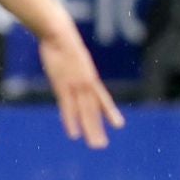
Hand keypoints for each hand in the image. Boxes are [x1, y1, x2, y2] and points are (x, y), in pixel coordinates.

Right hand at [38, 31, 122, 148]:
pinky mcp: (63, 86)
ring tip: (95, 145)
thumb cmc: (64, 42)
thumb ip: (74, 66)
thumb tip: (72, 65)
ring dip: (89, 130)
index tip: (118, 125)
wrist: (60, 34)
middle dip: (98, 129)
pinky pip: (68, 108)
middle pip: (94, 111)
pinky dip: (71, 122)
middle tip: (101, 145)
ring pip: (85, 113)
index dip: (109, 112)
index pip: (102, 99)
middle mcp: (87, 85)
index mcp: (90, 78)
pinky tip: (74, 135)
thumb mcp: (73, 56)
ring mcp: (76, 86)